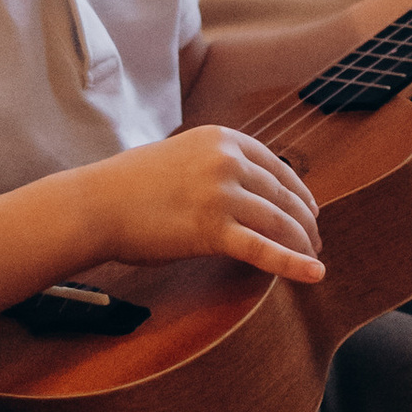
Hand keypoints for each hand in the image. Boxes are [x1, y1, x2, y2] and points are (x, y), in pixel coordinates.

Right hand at [79, 126, 322, 282]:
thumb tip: (246, 187)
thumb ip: (215, 164)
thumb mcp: (181, 155)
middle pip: (284, 195)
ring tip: (313, 257)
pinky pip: (265, 249)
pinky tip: (315, 273)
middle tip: (315, 239)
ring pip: (281, 221)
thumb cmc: (130, 186)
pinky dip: (294, 263)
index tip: (309, 209)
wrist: (95, 205)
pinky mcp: (213, 229)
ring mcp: (222, 194)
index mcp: (222, 139)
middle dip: (305, 221)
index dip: (299, 192)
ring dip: (303, 242)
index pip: (278, 166)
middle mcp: (228, 161)